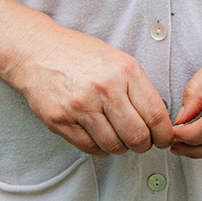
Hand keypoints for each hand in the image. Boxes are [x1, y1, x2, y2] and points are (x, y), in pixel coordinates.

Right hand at [0, 21, 175, 155]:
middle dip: (145, 145)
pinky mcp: (60, 121)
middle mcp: (104, 89)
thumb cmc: (80, 54)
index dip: (164, 134)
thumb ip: (139, 87)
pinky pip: (90, 148)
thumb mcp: (118, 60)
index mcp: (125, 71)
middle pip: (137, 135)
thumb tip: (158, 117)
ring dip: (122, 148)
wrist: (37, 50)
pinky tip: (102, 139)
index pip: (155, 114)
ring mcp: (81, 107)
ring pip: (114, 145)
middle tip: (144, 143)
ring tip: (121, 140)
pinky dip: (101, 149)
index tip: (164, 139)